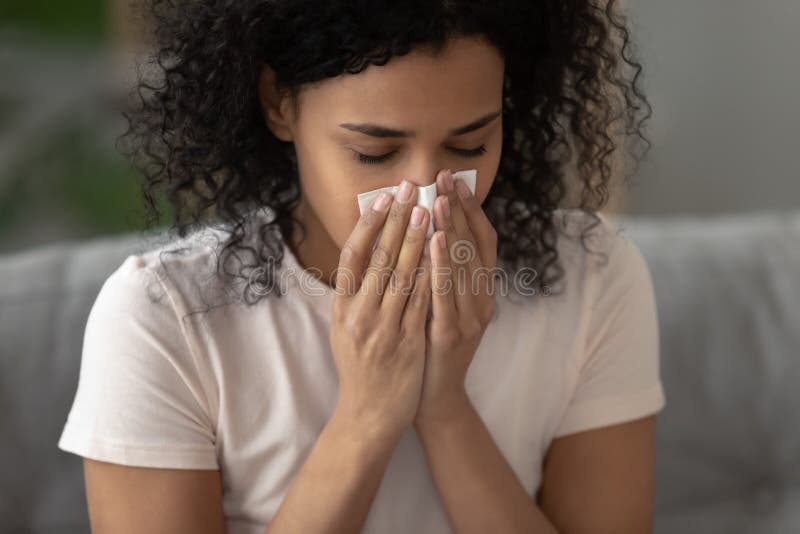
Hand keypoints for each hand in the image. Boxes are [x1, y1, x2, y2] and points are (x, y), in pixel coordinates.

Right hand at [330, 180, 432, 442]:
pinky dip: (433, 274)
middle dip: (398, 220)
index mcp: (342, 308)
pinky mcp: (407, 343)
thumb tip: (364, 251)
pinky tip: (444, 251)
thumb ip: (355, 293)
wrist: (369, 413)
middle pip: (380, 258)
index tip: (382, 196)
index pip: (353, 256)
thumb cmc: (359, 366)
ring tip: (430, 208)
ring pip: (403, 275)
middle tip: (412, 188)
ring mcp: (383, 329)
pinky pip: (422, 302)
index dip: (368, 223)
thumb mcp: (345, 327)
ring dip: (418, 239)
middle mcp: (359, 315)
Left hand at [414, 168, 497, 428]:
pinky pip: (447, 293)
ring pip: (463, 265)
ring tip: (439, 200)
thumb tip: (428, 228)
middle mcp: (482, 300)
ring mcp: (469, 317)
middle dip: (458, 209)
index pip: (481, 240)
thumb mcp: (442, 304)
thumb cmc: (431, 346)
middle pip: (472, 246)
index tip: (456, 180)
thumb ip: (442, 272)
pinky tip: (433, 241)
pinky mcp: (451, 333)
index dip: (471, 209)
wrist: (433, 397)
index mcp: (481, 291)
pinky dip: (442, 264)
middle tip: (445, 178)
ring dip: (451, 229)